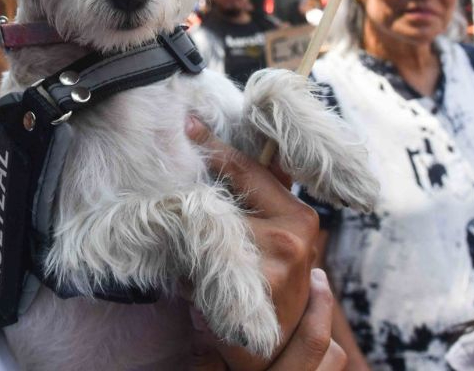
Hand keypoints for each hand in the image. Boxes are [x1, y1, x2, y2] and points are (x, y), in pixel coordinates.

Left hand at [184, 118, 342, 370]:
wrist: (271, 352)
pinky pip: (199, 264)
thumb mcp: (276, 238)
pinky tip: (188, 278)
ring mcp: (273, 264)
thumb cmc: (268, 286)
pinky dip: (187, 270)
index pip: (251, 169)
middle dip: (201, 190)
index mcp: (299, 218)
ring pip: (209, 229)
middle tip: (174, 159)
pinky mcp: (250, 289)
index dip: (217, 146)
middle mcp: (292, 236)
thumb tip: (236, 149)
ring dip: (191, 240)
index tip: (189, 124)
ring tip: (188, 250)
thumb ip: (263, 198)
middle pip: (228, 194)